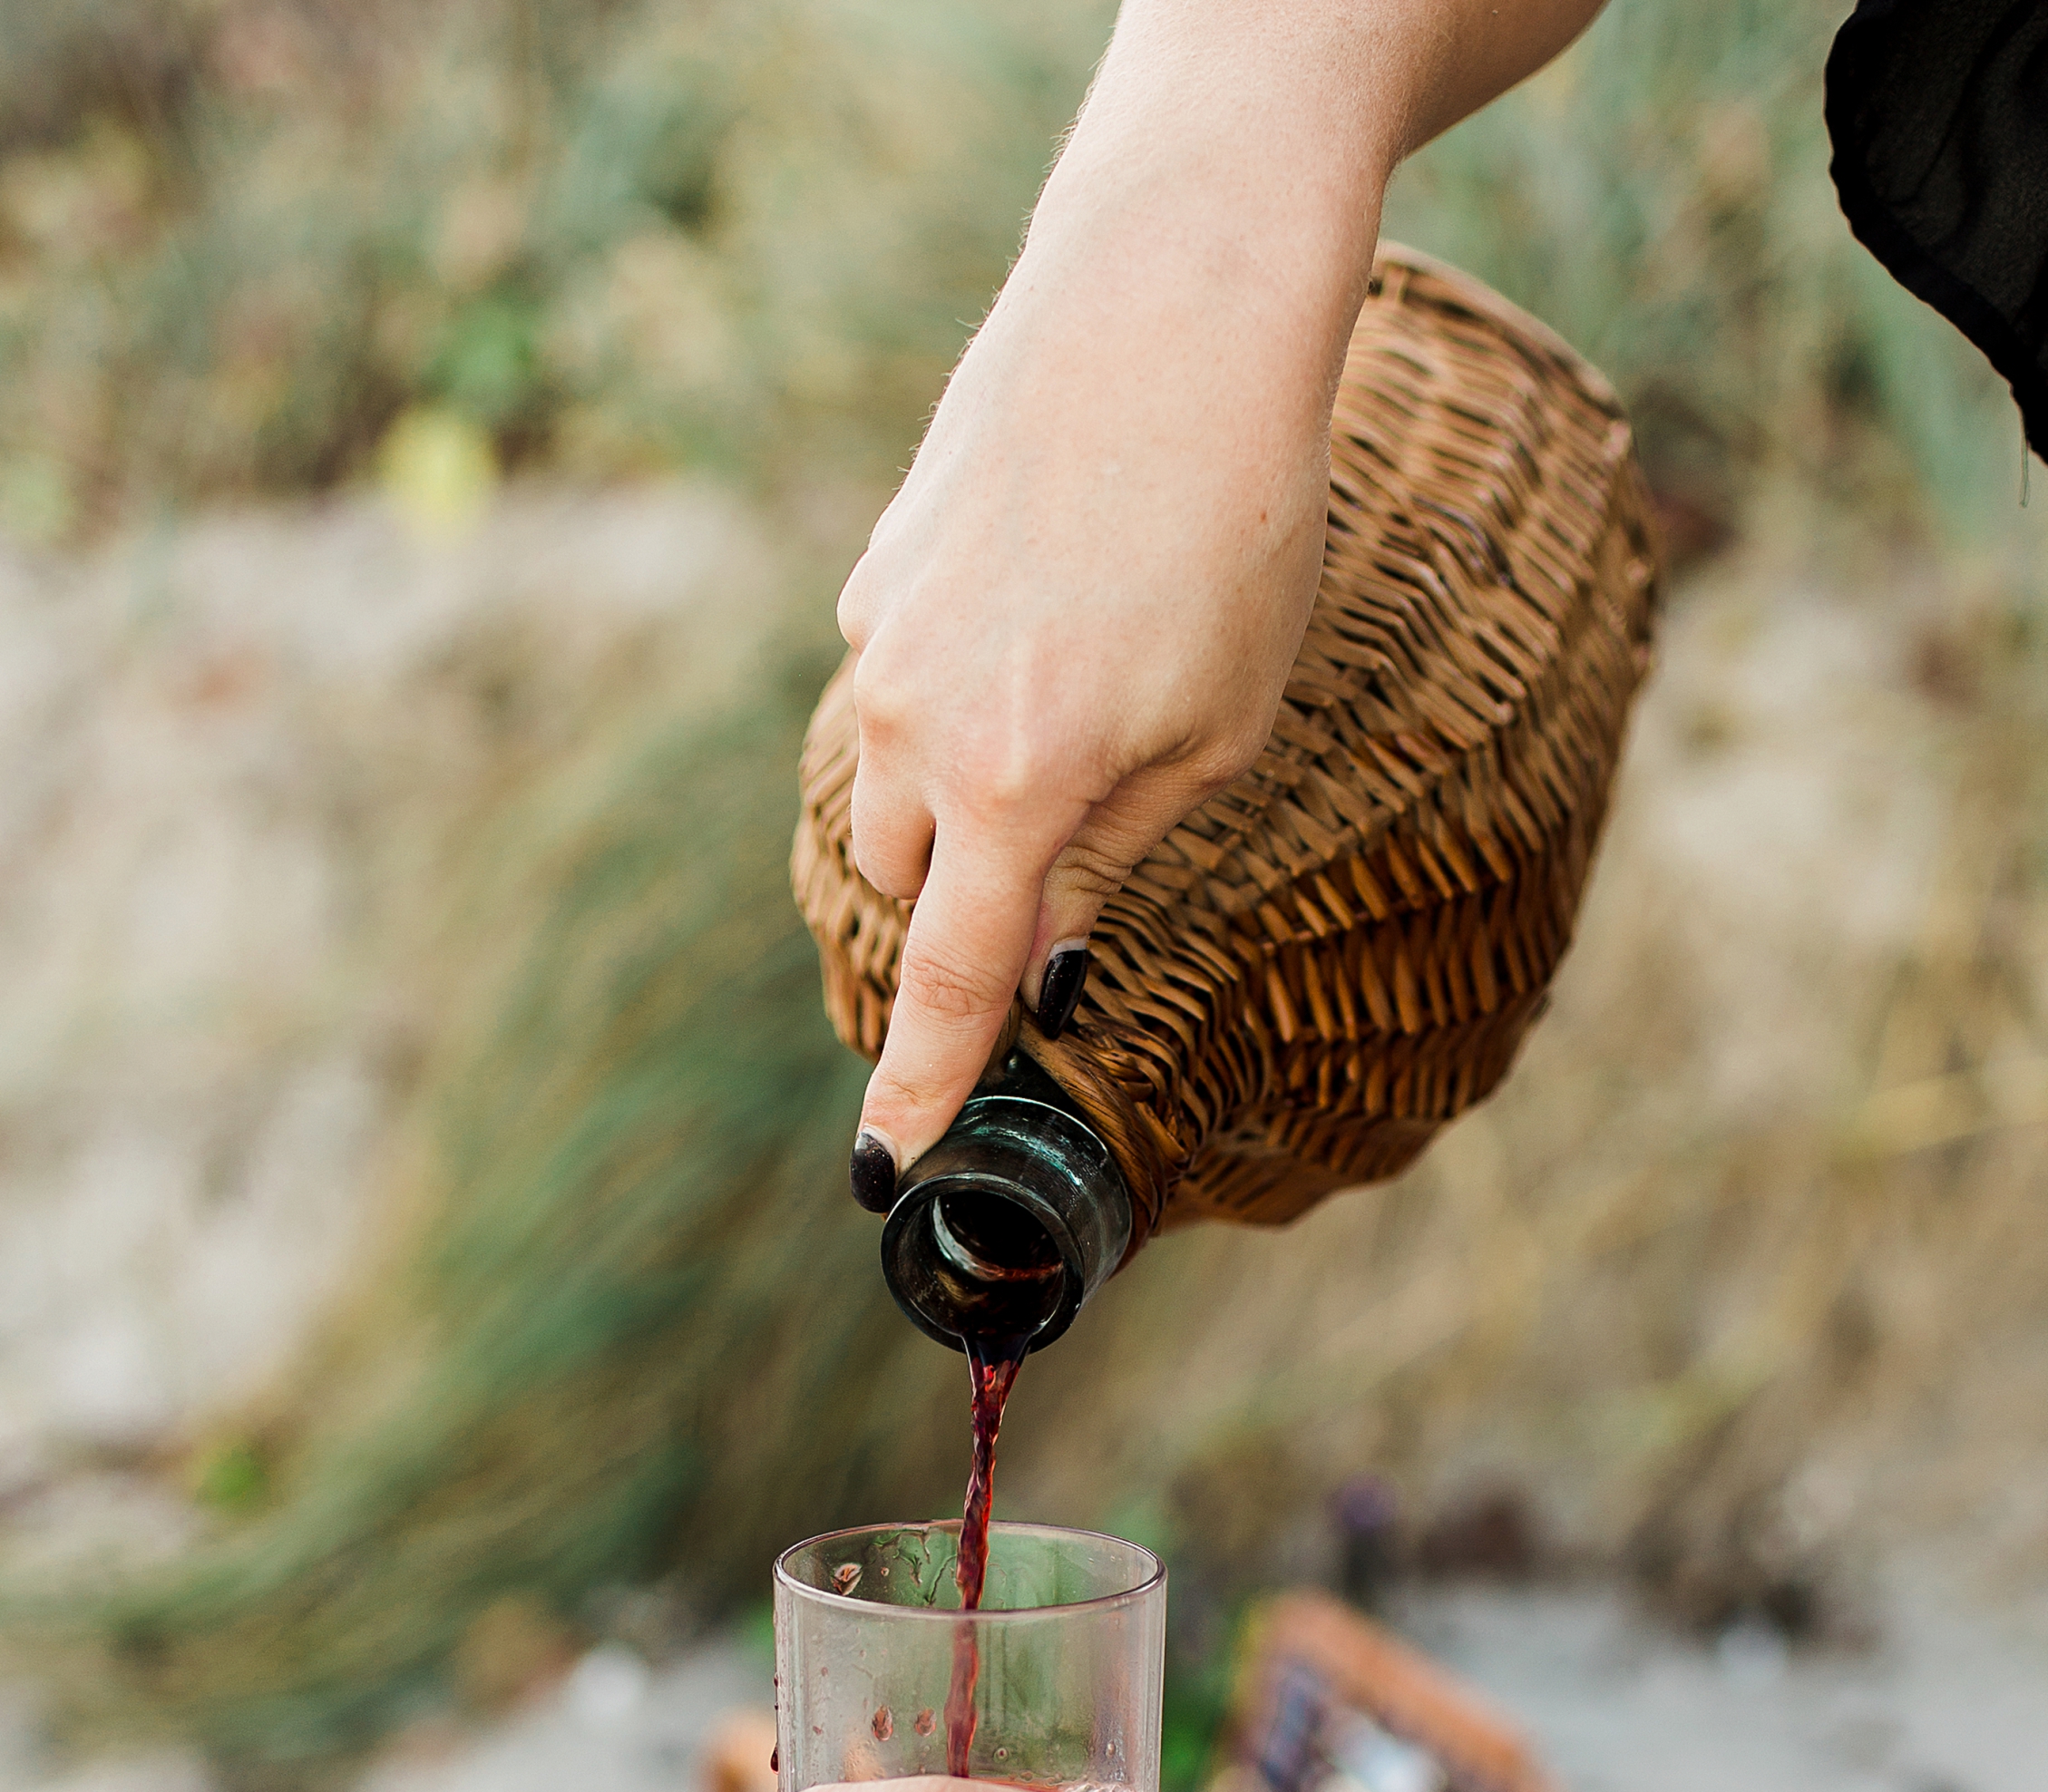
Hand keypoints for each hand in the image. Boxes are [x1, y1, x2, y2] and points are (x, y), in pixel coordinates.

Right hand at [837, 9, 1389, 1197]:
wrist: (1170, 302)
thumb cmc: (1235, 524)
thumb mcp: (1222, 729)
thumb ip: (1125, 854)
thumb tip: (1057, 951)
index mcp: (1016, 790)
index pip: (948, 984)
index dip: (919, 1086)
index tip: (885, 1165)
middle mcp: (918, 725)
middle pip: (901, 889)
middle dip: (959, 910)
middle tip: (1053, 880)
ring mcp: (884, 637)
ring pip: (890, 786)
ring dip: (954, 804)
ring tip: (1070, 717)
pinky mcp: (881, 564)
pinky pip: (899, 684)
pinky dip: (955, 700)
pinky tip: (1049, 620)